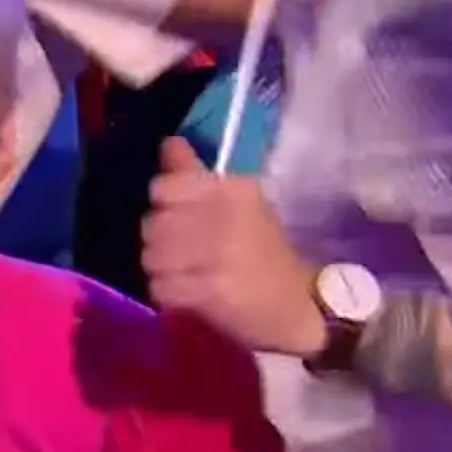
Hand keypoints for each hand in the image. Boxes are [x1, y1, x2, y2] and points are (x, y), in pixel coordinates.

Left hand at [142, 138, 326, 355]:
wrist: (300, 308)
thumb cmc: (265, 254)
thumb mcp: (238, 205)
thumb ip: (196, 175)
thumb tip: (168, 142)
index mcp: (234, 188)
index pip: (163, 187)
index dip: (164, 208)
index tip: (181, 221)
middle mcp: (225, 214)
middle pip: (152, 224)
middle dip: (160, 243)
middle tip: (184, 257)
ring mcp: (219, 252)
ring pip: (151, 256)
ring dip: (162, 270)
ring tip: (186, 276)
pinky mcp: (212, 290)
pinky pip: (161, 287)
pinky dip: (168, 295)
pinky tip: (188, 296)